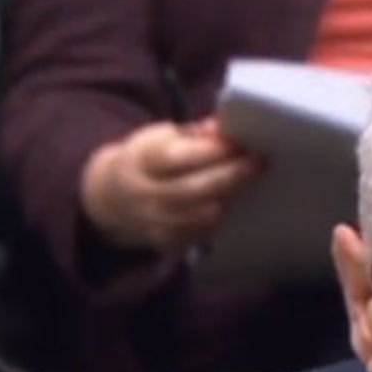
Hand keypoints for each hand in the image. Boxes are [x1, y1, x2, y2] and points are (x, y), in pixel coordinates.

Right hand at [80, 119, 259, 253]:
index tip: (240, 143)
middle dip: (232, 175)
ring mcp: (155, 222)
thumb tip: (220, 128)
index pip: (179, 157)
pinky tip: (230, 200)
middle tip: (259, 162)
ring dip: (230, 196)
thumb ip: (193, 134)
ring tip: (248, 180)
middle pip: (196, 189)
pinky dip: (221, 216)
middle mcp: (145, 194)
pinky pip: (203, 233)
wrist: (112, 198)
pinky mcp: (167, 243)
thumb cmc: (146, 159)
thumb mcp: (158, 137)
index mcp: (141, 161)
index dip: (213, 151)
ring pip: (204, 214)